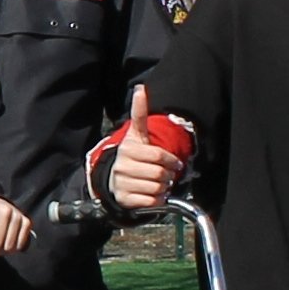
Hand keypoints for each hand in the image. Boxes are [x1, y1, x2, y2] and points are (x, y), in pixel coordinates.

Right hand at [104, 85, 184, 212]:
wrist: (113, 179)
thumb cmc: (132, 156)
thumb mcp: (136, 135)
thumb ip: (139, 113)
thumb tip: (140, 88)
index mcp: (128, 148)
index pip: (159, 156)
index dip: (172, 161)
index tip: (175, 163)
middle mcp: (122, 166)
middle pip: (159, 173)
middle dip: (169, 175)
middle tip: (168, 175)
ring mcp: (122, 183)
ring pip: (156, 187)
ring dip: (164, 187)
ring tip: (159, 183)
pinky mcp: (124, 199)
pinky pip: (151, 201)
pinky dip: (158, 199)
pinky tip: (154, 193)